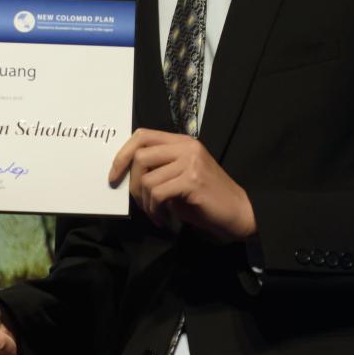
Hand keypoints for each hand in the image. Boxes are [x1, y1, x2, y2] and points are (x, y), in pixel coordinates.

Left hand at [109, 128, 256, 241]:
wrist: (239, 212)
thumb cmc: (206, 199)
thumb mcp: (179, 177)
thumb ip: (158, 170)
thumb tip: (125, 176)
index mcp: (182, 142)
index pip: (142, 135)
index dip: (122, 154)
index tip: (114, 176)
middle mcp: (186, 147)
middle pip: (140, 156)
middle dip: (132, 184)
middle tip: (139, 202)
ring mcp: (191, 162)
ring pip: (147, 179)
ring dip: (145, 203)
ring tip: (155, 214)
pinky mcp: (192, 180)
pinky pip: (158, 194)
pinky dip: (154, 210)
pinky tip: (162, 219)